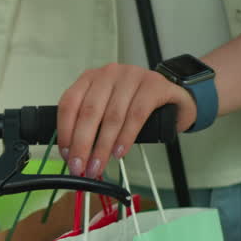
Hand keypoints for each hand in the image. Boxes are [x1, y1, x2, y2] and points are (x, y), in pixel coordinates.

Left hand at [56, 63, 196, 177]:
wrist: (174, 99)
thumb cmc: (134, 106)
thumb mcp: (106, 111)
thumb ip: (90, 126)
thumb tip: (73, 156)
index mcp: (90, 78)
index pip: (69, 104)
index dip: (65, 131)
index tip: (66, 155)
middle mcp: (109, 73)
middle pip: (89, 112)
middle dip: (82, 144)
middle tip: (79, 166)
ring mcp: (132, 76)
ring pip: (112, 116)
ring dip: (103, 145)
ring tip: (98, 165)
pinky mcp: (154, 85)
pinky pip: (136, 115)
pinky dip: (126, 137)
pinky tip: (119, 152)